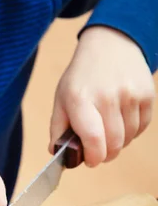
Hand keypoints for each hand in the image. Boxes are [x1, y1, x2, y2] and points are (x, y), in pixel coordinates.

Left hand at [49, 26, 155, 166]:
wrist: (111, 44)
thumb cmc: (83, 76)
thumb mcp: (62, 98)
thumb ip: (58, 128)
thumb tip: (57, 153)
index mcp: (80, 99)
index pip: (93, 139)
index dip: (93, 157)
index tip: (90, 160)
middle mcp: (107, 97)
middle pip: (113, 144)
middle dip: (105, 154)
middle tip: (98, 150)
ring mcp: (130, 95)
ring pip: (128, 139)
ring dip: (118, 143)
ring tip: (108, 130)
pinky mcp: (147, 95)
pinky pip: (142, 128)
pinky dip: (132, 132)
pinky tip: (121, 120)